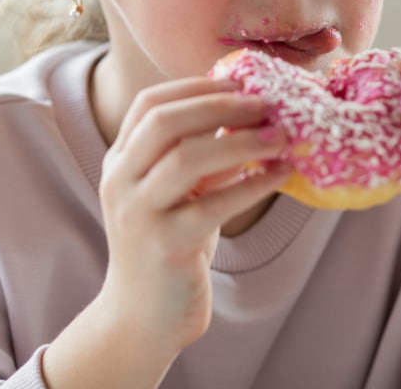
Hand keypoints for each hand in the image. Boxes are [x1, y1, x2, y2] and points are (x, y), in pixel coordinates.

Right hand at [96, 76, 290, 352]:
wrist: (142, 318)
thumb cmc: (168, 247)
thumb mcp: (178, 194)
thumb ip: (198, 156)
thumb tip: (247, 114)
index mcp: (120, 161)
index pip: (149, 104)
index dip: (195, 87)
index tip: (239, 82)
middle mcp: (120, 181)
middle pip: (165, 122)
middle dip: (220, 105)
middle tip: (266, 104)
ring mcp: (139, 213)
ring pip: (186, 158)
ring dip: (240, 141)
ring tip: (280, 136)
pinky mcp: (165, 245)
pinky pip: (214, 205)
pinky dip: (251, 184)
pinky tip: (280, 175)